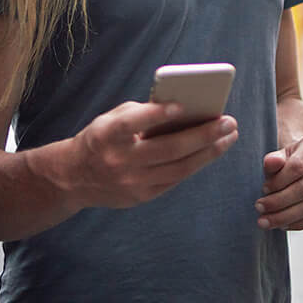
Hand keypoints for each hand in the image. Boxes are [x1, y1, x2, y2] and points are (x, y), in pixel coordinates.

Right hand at [56, 100, 238, 210]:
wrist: (74, 177)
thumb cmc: (100, 138)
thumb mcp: (111, 119)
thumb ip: (141, 113)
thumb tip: (183, 109)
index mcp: (108, 135)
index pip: (134, 123)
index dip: (157, 114)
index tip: (183, 104)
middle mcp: (120, 161)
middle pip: (169, 149)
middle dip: (203, 135)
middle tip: (228, 121)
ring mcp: (132, 183)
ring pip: (179, 168)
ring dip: (208, 152)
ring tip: (228, 137)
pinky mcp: (141, 197)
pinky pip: (174, 180)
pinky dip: (194, 164)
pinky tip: (210, 152)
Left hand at [255, 134, 302, 230]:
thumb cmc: (287, 159)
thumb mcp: (278, 156)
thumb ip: (273, 160)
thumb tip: (271, 163)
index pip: (297, 167)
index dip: (278, 182)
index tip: (263, 190)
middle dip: (279, 202)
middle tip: (259, 209)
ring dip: (287, 217)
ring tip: (267, 221)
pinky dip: (300, 224)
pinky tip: (284, 225)